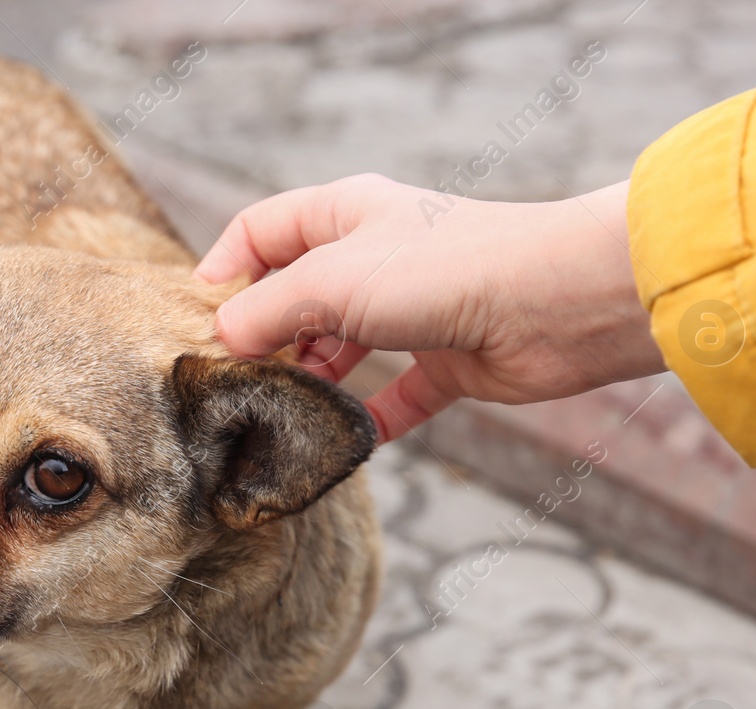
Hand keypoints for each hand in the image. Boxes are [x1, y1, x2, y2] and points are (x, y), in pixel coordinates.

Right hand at [193, 175, 664, 441]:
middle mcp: (374, 258)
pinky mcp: (446, 361)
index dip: (224, 269)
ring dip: (310, 382)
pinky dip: (367, 421)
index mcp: (344, 214)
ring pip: (339, 349)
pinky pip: (394, 397)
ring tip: (279, 414)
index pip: (261, 231)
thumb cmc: (444, 268)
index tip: (198, 321)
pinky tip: (342, 447)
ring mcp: (410, 310)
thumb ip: (267, 310)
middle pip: (295, 296)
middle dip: (263, 336)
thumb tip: (222, 339)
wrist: (557, 302)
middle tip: (233, 381)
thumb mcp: (332, 280)